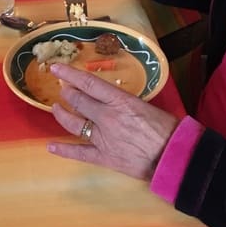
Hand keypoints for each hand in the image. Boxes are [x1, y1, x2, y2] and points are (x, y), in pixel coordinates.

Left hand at [47, 63, 178, 179]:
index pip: (88, 83)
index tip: (56, 68)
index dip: (69, 74)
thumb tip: (111, 99)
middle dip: (67, 93)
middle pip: (77, 101)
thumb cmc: (165, 128)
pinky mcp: (104, 157)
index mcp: (119, 101)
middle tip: (63, 90)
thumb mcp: (144, 104)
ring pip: (74, 124)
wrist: (173, 156)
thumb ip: (123, 101)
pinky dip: (64, 151)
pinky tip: (51, 147)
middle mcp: (106, 117)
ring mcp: (102, 138)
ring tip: (56, 108)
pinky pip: (79, 154)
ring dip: (62, 115)